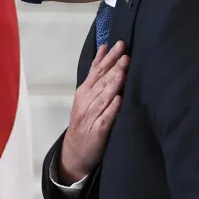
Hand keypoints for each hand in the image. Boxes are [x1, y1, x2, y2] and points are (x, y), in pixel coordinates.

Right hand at [57, 41, 127, 183]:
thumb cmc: (85, 121)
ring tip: (123, 73)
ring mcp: (90, 117)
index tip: (119, 45)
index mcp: (84, 92)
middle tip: (125, 55)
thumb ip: (96, 76)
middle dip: (113, 68)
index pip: (97, 71)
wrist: (74, 152)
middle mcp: (86, 102)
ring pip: (103, 98)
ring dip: (112, 85)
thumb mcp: (87, 96)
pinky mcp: (97, 132)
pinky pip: (105, 119)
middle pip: (101, 82)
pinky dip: (111, 110)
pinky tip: (118, 101)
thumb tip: (104, 50)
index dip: (108, 58)